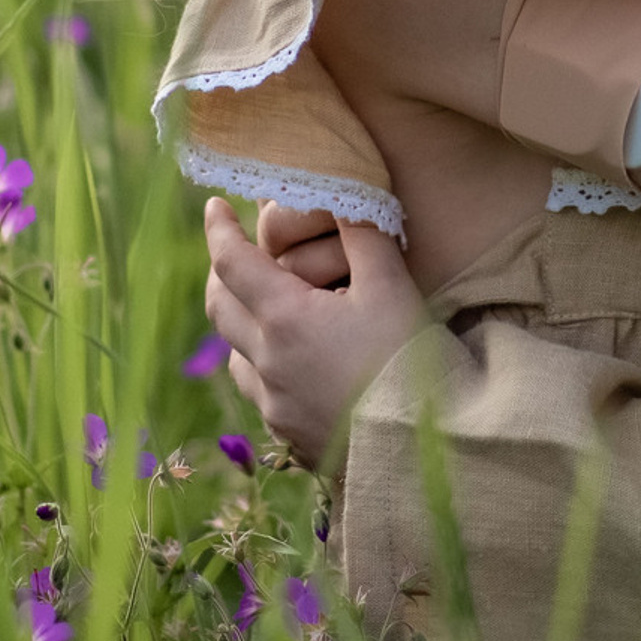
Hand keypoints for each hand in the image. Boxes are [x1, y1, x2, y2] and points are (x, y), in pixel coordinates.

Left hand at [204, 197, 424, 466]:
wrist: (426, 452)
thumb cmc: (411, 361)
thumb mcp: (393, 287)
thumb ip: (364, 234)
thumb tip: (342, 188)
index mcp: (286, 319)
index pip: (232, 263)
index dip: (218, 229)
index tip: (214, 206)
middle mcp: (268, 362)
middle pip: (219, 308)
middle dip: (220, 273)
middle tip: (234, 251)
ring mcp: (275, 404)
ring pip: (235, 353)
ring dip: (240, 323)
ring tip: (263, 308)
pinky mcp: (289, 436)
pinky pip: (259, 391)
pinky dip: (261, 364)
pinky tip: (290, 363)